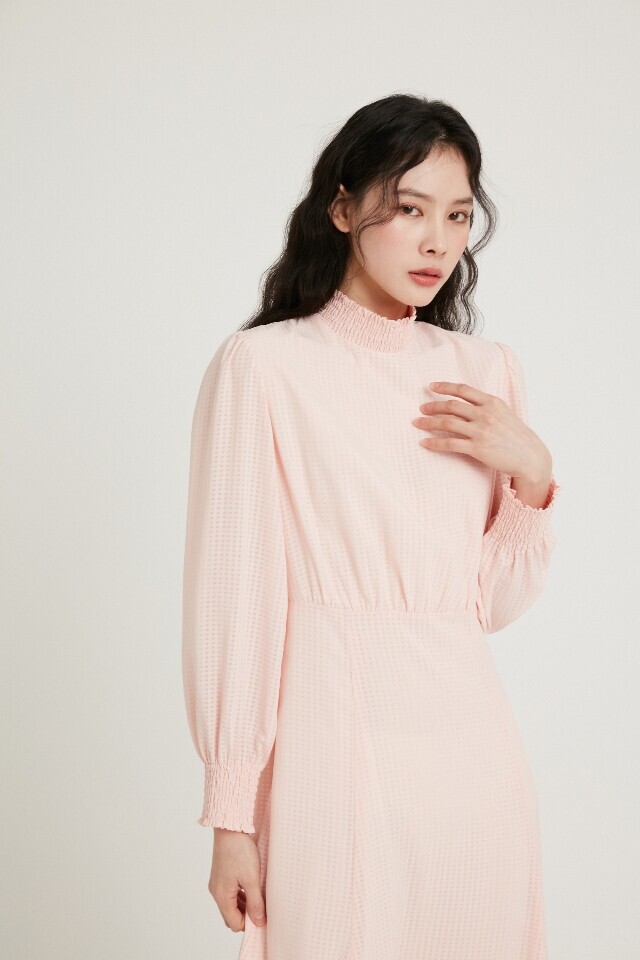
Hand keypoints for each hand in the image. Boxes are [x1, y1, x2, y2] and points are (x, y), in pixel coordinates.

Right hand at [209, 828, 265, 932]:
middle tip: (262, 907)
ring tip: (259, 896)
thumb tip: (259, 923)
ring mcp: (217, 883)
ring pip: (231, 904)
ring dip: (244, 905)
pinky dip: (240, 895)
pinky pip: (230, 893)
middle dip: (246, 916)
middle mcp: (216, 892)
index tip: (263, 917)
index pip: (234, 923)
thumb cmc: (239, 851)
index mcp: (221, 896)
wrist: (229, 828)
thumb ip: (255, 903)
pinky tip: (252, 887)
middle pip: (231, 916)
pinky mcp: (221, 875)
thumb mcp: (251, 878)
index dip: (249, 924)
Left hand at [412, 380, 552, 494]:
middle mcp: (485, 414)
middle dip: (433, 406)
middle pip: (451, 405)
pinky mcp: (478, 448)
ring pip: (447, 423)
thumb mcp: (504, 413)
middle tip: (421, 408)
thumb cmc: (516, 435)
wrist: (530, 456)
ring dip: (428, 423)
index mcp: (492, 402)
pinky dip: (434, 443)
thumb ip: (486, 406)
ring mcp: (481, 431)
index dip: (444, 386)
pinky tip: (424, 443)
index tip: (431, 386)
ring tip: (417, 423)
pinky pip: (450, 444)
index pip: (463, 389)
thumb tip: (465, 402)